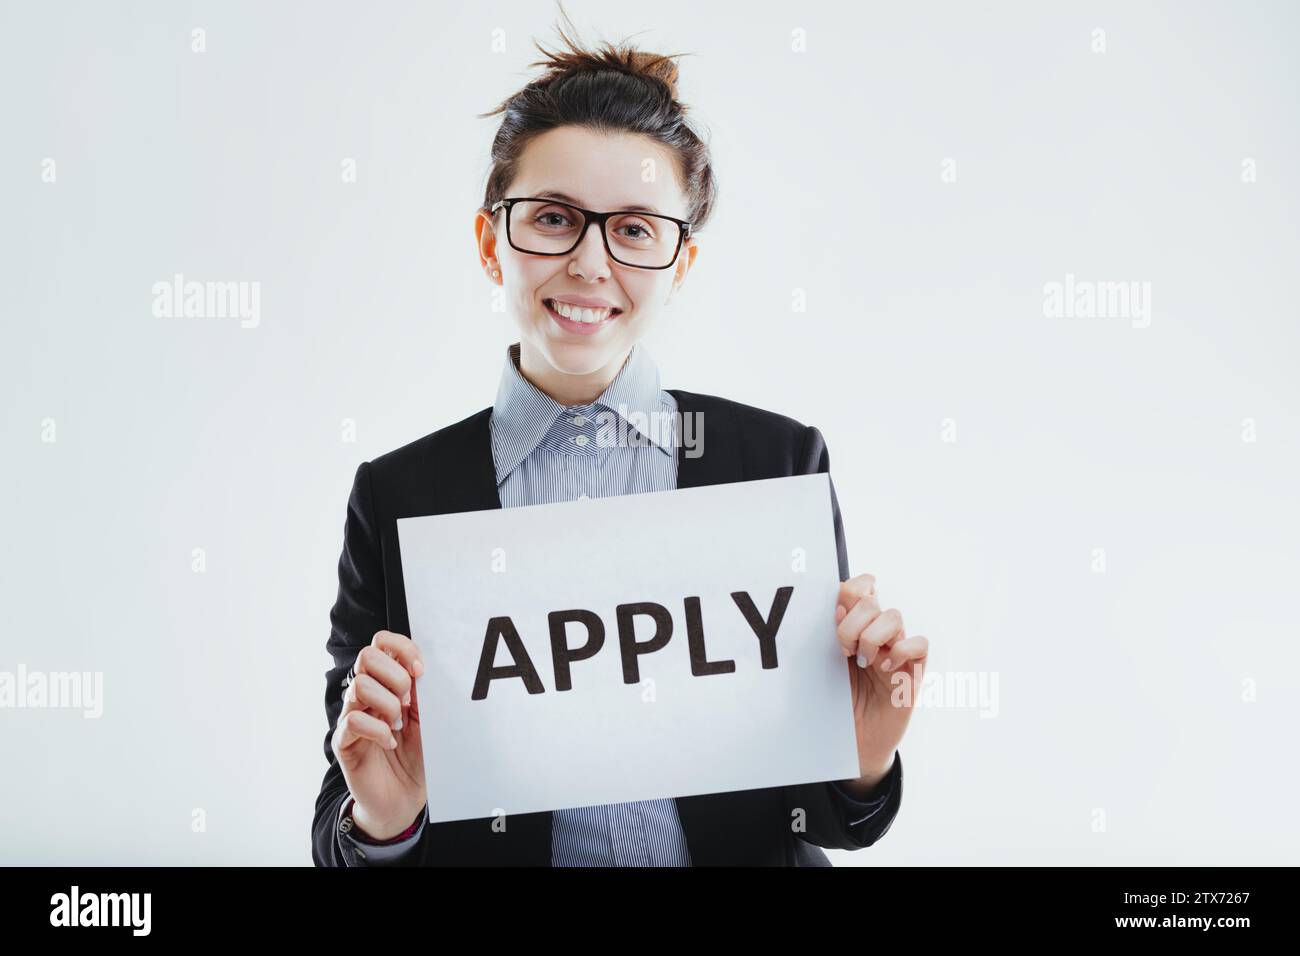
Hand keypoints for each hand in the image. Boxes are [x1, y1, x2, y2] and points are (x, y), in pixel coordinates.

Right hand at [330, 629, 426, 839]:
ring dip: (388, 705)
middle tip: (408, 703)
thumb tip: (420, 667)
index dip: (402, 649)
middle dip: (395, 676)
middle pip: (366, 656)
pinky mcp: (343, 742)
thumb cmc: (416, 754)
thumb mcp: (427, 717)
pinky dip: (377, 730)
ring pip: (360, 685)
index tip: (420, 672)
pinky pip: (353, 721)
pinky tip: (388, 742)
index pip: (381, 642)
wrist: (404, 797)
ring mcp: (351, 715)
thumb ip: (422, 691)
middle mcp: (365, 694)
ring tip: (397, 725)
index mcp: (386, 682)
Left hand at [833, 573, 927, 783]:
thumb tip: (834, 603)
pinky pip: (919, 644)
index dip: (848, 594)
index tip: (834, 618)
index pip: (861, 586)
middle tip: (843, 650)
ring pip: (894, 616)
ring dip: (872, 637)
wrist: (853, 740)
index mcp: (856, 625)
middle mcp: (878, 632)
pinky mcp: (914, 670)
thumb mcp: (824, 664)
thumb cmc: (838, 700)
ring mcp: (897, 650)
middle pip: (872, 601)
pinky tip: (884, 670)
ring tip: (862, 661)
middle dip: (851, 624)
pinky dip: (901, 652)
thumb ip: (828, 634)